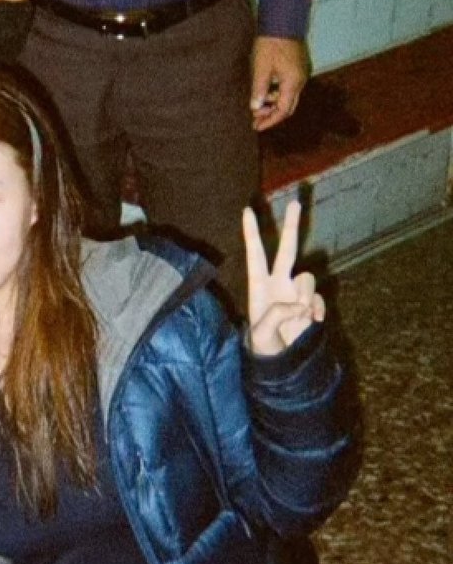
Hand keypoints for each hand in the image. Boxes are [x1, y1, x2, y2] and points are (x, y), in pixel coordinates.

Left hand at [243, 200, 324, 354]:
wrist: (282, 361)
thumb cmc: (263, 346)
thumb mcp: (262, 334)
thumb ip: (277, 316)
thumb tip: (298, 305)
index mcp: (259, 286)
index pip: (255, 255)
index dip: (252, 234)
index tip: (247, 210)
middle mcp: (279, 282)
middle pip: (287, 248)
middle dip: (292, 226)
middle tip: (295, 202)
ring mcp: (296, 292)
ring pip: (307, 279)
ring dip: (304, 298)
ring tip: (297, 318)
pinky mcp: (310, 303)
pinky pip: (317, 298)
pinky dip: (316, 309)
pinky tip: (312, 322)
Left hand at [250, 36, 309, 130]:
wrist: (284, 20)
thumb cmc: (271, 43)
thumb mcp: (261, 68)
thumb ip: (259, 90)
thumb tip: (255, 108)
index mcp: (293, 83)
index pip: (283, 110)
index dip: (269, 120)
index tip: (256, 126)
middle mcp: (301, 80)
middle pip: (288, 106)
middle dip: (272, 115)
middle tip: (256, 120)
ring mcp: (302, 73)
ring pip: (288, 96)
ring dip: (274, 103)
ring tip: (257, 104)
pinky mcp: (299, 66)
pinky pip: (289, 86)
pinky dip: (278, 92)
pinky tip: (265, 91)